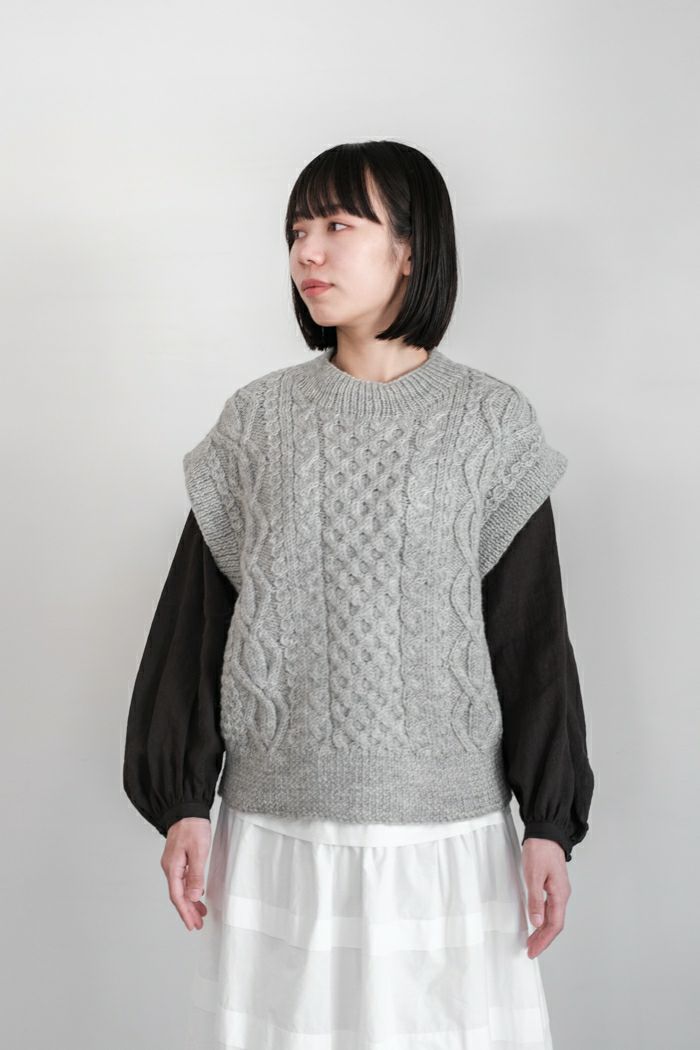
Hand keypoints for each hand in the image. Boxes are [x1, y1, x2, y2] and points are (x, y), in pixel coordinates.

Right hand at [160, 817, 211, 930]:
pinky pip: (182, 880)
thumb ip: (196, 876)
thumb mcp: (199, 852)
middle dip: (187, 911)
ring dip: (189, 902)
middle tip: (197, 924)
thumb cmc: (192, 826)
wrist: (187, 808)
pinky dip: (190, 890)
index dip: (185, 912)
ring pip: (180, 888)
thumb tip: (193, 897)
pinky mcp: (178, 858)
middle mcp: (170, 867)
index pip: (177, 896)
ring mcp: (173, 863)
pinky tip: (196, 894)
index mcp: (172, 867)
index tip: (192, 924)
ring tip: (199, 913)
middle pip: (177, 895)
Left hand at [521, 837, 570, 958]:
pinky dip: (543, 918)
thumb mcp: (533, 875)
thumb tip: (537, 922)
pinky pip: (550, 907)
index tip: (533, 951)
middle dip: (543, 939)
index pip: (554, 925)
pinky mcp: (554, 885)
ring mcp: (559, 890)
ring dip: (543, 930)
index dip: (544, 940)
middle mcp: (562, 894)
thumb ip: (535, 900)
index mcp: (560, 894)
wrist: (546, 831)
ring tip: (531, 940)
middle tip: (530, 950)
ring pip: (553, 916)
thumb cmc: (540, 850)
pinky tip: (536, 922)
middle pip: (555, 924)